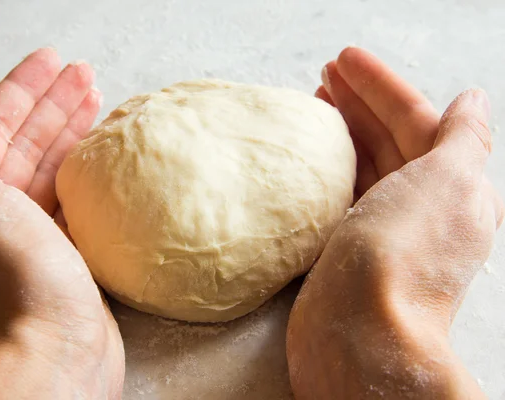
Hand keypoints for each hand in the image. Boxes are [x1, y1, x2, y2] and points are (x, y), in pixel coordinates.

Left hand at [0, 48, 123, 398]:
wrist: (51, 349)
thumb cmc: (10, 276)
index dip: (22, 89)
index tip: (54, 61)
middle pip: (25, 142)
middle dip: (55, 105)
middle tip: (86, 75)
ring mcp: (30, 231)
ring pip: (52, 168)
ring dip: (73, 134)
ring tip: (100, 103)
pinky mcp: (62, 250)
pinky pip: (72, 198)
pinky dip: (86, 174)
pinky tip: (102, 160)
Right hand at [287, 47, 502, 398]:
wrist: (361, 332)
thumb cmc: (405, 252)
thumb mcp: (450, 182)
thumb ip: (463, 138)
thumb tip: (473, 100)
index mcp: (451, 187)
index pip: (416, 121)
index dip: (381, 86)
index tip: (343, 59)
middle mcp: (418, 207)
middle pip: (387, 140)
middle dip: (356, 103)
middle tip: (322, 77)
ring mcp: (379, 228)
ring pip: (360, 166)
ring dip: (339, 132)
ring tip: (311, 107)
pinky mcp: (344, 247)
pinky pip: (337, 195)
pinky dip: (324, 170)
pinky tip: (307, 158)